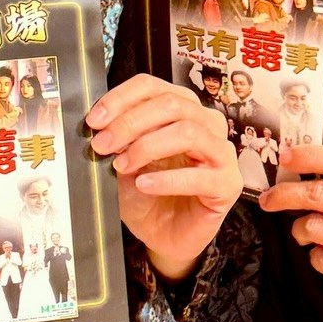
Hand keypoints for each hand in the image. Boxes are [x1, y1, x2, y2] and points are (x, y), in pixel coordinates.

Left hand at [87, 74, 242, 283]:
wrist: (162, 235)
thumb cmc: (147, 194)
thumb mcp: (124, 161)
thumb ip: (118, 139)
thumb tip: (100, 124)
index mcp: (182, 109)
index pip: (153, 87)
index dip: (121, 98)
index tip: (95, 120)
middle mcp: (206, 124)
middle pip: (171, 104)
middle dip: (130, 122)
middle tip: (103, 144)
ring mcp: (221, 153)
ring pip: (188, 131)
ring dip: (147, 147)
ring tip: (122, 165)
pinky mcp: (227, 184)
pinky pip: (199, 176)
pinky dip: (166, 179)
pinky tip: (144, 184)